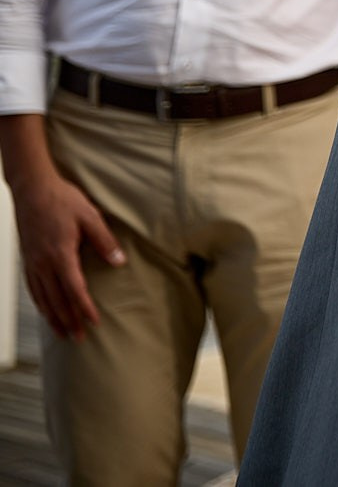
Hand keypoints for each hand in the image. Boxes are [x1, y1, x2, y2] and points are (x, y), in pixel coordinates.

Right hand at [12, 170, 123, 340]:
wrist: (32, 189)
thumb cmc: (63, 200)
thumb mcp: (90, 216)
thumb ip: (104, 240)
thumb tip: (119, 262)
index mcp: (60, 253)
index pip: (74, 288)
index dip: (84, 307)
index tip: (94, 322)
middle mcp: (43, 263)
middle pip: (56, 299)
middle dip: (69, 320)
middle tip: (79, 338)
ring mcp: (32, 262)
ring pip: (42, 297)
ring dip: (53, 317)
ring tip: (62, 334)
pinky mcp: (27, 259)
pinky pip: (33, 288)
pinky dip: (40, 304)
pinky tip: (46, 312)